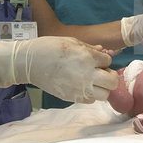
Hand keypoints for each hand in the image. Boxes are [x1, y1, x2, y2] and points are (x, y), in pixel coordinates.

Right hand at [0, 37, 118, 102]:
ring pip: (105, 95)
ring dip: (102, 88)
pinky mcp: (72, 97)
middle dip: (110, 76)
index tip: (96, 60)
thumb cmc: (49, 47)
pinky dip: (90, 95)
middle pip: (112, 82)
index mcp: (87, 57)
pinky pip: (90, 101)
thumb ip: (89, 48)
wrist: (29, 62)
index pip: (108, 61)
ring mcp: (80, 88)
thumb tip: (102, 51)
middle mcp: (87, 74)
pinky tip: (82, 87)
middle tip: (102, 73)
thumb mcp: (71, 41)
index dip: (103, 60)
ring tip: (93, 82)